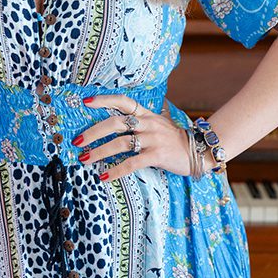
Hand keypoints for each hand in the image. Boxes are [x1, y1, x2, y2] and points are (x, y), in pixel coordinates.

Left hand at [76, 95, 195, 181]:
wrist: (201, 151)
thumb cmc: (173, 139)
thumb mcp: (158, 123)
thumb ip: (140, 120)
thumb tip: (116, 120)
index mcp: (146, 114)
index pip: (123, 101)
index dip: (104, 100)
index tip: (85, 102)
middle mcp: (148, 124)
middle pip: (115, 123)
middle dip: (93, 132)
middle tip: (77, 141)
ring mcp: (154, 139)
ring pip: (120, 143)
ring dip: (99, 152)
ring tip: (84, 158)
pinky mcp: (158, 155)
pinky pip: (133, 163)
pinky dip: (116, 170)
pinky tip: (104, 176)